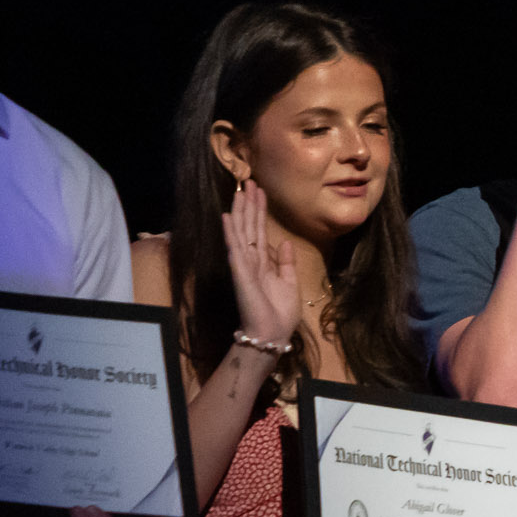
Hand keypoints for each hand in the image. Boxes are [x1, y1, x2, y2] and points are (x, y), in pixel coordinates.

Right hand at [220, 181, 301, 348]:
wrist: (273, 334)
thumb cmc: (280, 314)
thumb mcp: (290, 283)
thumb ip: (286, 263)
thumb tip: (285, 243)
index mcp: (263, 263)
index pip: (260, 231)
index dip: (260, 211)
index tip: (260, 191)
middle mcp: (250, 261)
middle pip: (249, 226)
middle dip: (250, 204)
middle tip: (251, 182)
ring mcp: (243, 265)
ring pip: (240, 232)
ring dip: (240, 211)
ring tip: (240, 191)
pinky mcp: (240, 273)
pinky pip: (234, 248)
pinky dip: (230, 232)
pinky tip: (226, 216)